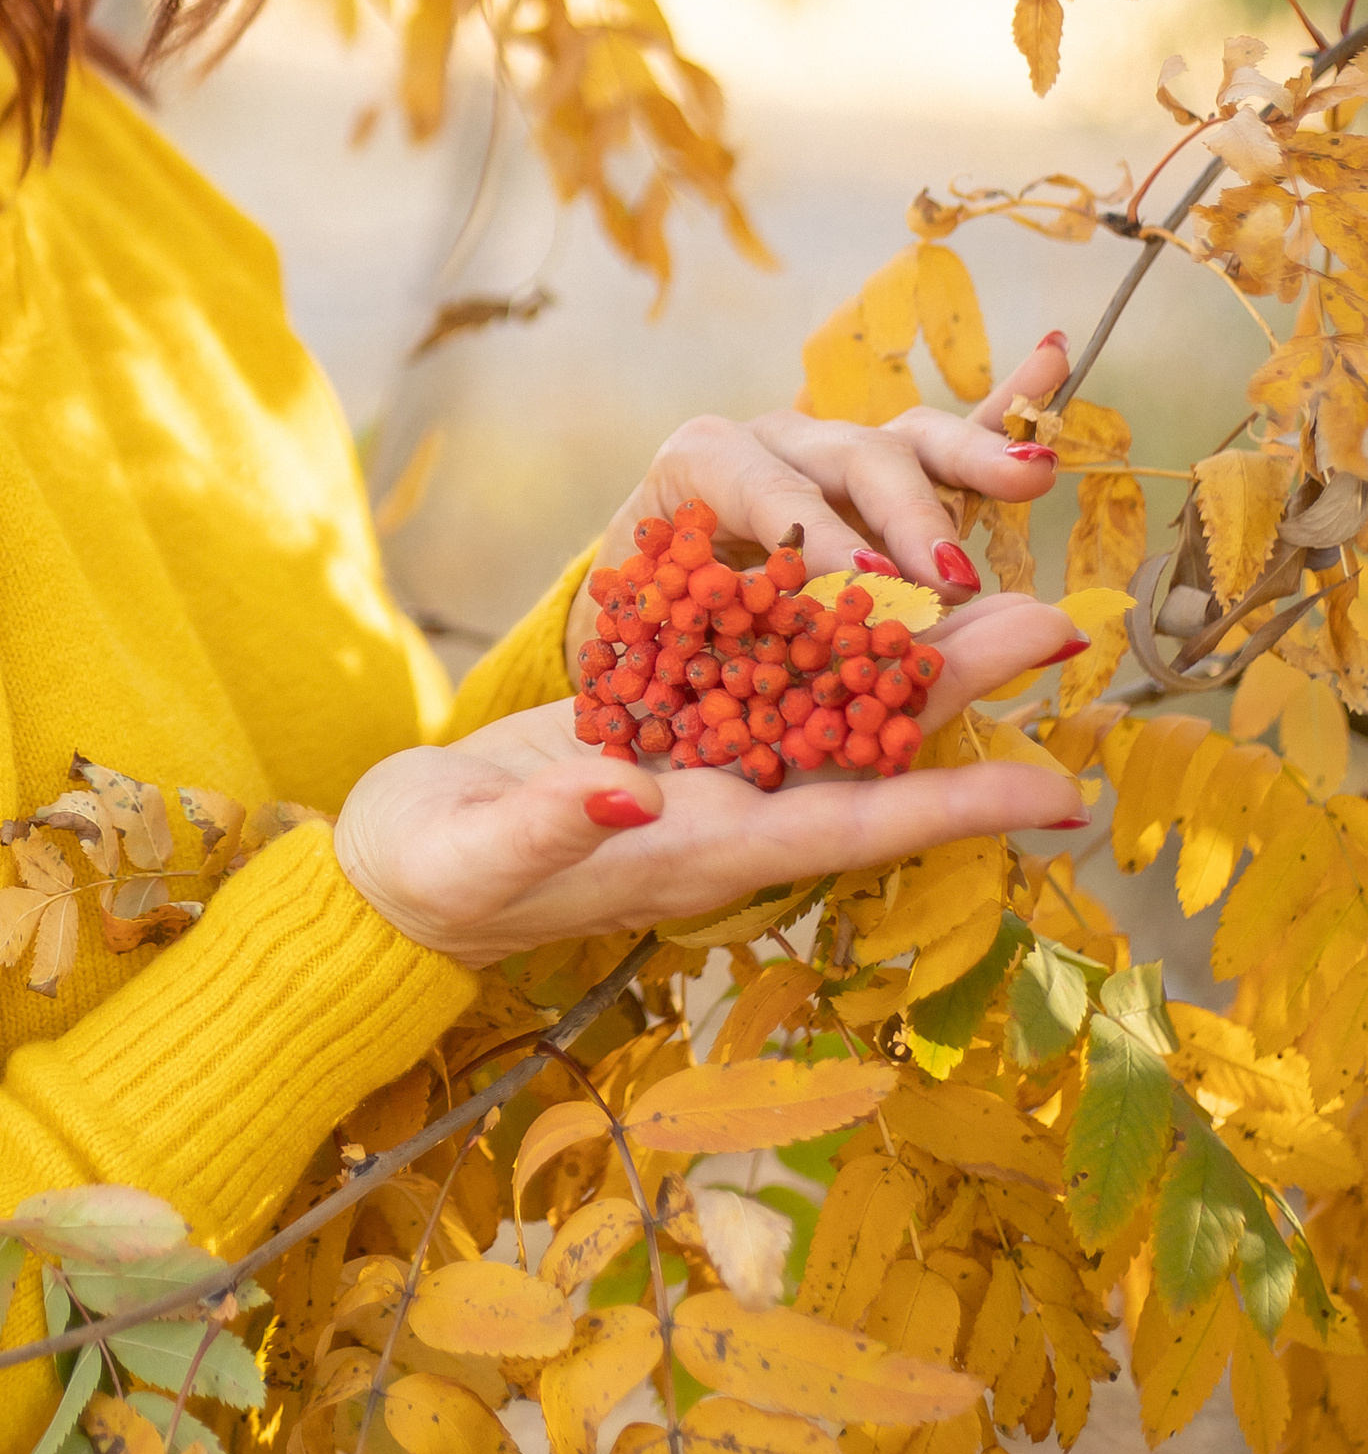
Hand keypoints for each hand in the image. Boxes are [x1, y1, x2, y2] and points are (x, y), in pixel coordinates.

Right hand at [337, 589, 1085, 965]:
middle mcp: (729, 814)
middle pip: (873, 752)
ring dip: (918, 651)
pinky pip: (772, 677)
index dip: (956, 810)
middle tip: (1057, 626)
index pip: (852, 831)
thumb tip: (625, 793)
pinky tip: (876, 581)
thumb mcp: (475, 855)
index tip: (1058, 793)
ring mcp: (706, 772)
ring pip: (836, 704)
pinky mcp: (672, 730)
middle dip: (964, 692)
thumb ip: (551, 828)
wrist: (396, 868)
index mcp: (701, 854)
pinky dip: (829, 630)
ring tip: (1002, 588)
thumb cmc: (432, 872)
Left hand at [571, 330, 1070, 663]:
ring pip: (912, 440)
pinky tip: (1054, 355)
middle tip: (948, 579)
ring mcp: (839, 445)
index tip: (868, 588)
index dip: (818, 538)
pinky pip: (955, 434)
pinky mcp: (890, 467)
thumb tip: (772, 648)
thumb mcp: (646, 616)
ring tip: (1030, 479)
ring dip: (973, 463)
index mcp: (703, 462)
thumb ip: (701, 618)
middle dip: (904, 515)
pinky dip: (1006, 405)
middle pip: (852, 456)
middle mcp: (777, 440)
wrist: (640, 585)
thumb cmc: (640, 613)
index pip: (766, 488)